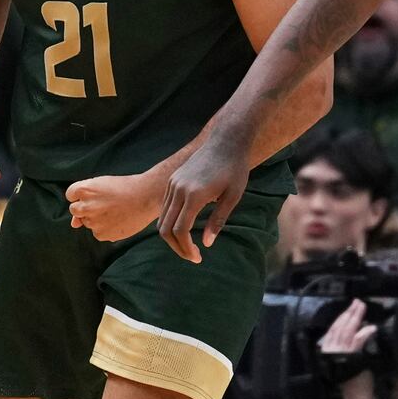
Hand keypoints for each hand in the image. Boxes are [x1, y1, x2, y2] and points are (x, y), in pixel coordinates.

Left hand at [67, 167, 166, 240]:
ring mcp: (93, 222)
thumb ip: (84, 200)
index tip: (95, 194)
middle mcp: (85, 206)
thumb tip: (74, 224)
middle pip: (75, 210)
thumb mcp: (102, 185)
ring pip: (88, 222)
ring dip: (97, 219)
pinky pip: (98, 233)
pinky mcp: (102, 234)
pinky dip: (106, 228)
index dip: (83, 194)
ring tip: (115, 211)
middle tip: (104, 204)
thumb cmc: (125, 187)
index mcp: (84, 189)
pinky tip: (119, 220)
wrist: (147, 197)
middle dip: (85, 208)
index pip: (70, 195)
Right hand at [158, 133, 249, 262]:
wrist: (226, 141)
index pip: (181, 230)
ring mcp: (173, 183)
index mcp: (194, 195)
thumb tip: (206, 244)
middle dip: (176, 247)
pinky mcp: (172, 179)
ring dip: (172, 236)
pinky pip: (165, 206)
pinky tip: (185, 227)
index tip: (198, 258)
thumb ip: (218, 220)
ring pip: (162, 218)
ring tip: (188, 245)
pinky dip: (170, 221)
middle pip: (165, 228)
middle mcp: (178, 189)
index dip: (186, 248)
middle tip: (192, 257)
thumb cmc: (235, 169)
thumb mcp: (233, 196)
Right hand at [320, 299, 376, 398]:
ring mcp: (341, 352)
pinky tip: (372, 327)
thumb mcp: (343, 359)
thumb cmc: (351, 378)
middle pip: (340, 326)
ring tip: (362, 307)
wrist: (355, 395)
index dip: (341, 317)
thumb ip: (345, 345)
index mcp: (328, 349)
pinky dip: (365, 333)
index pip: (333, 329)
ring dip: (356, 317)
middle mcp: (332, 349)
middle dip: (349, 312)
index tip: (349, 308)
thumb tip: (355, 328)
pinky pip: (358, 340)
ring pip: (348, 330)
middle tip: (357, 302)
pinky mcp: (352, 356)